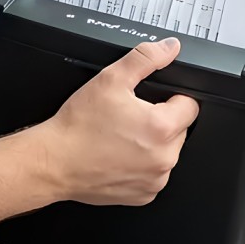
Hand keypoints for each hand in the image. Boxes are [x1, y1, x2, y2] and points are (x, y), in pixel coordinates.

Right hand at [42, 37, 200, 205]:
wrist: (54, 162)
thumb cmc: (79, 126)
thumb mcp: (111, 78)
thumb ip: (145, 58)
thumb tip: (169, 48)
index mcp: (162, 128)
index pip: (190, 105)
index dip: (171, 97)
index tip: (151, 100)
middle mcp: (164, 158)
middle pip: (179, 129)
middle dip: (160, 120)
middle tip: (130, 117)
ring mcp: (155, 180)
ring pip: (167, 152)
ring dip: (152, 144)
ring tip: (122, 136)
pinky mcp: (144, 195)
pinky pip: (153, 174)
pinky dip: (141, 165)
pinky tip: (119, 155)